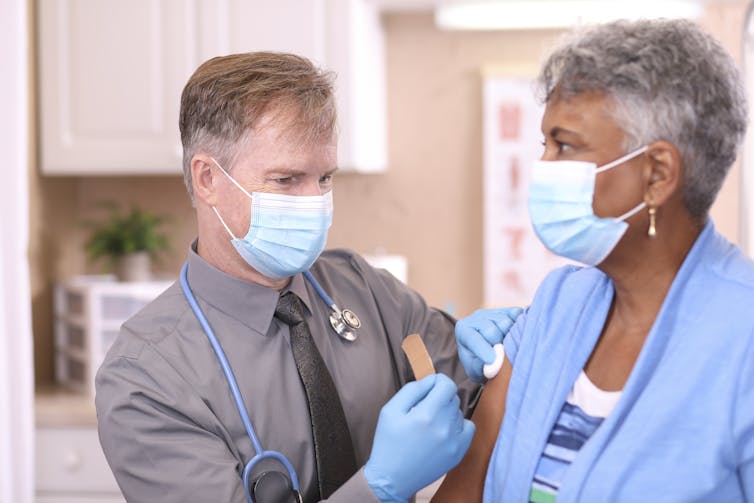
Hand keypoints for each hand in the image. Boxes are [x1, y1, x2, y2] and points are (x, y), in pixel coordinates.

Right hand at [364, 374, 474, 502]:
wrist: (392, 478)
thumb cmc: (388, 443)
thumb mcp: (390, 410)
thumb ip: (412, 389)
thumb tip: (430, 380)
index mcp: (426, 414)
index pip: (447, 385)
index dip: (438, 381)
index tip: (430, 386)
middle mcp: (444, 427)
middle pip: (453, 397)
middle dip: (440, 396)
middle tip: (424, 407)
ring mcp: (454, 441)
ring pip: (458, 412)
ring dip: (447, 411)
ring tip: (430, 423)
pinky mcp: (458, 453)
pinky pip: (468, 428)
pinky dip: (459, 425)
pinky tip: (444, 429)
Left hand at [456, 307, 522, 381]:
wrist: (488, 352)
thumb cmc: (479, 362)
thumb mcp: (474, 369)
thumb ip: (479, 366)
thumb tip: (492, 361)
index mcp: (464, 331)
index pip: (473, 339)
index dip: (482, 349)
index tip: (491, 359)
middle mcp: (477, 317)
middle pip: (491, 330)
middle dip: (497, 345)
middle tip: (499, 353)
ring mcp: (493, 312)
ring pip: (505, 322)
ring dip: (509, 336)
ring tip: (506, 345)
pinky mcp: (508, 310)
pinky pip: (517, 314)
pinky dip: (519, 324)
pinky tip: (515, 334)